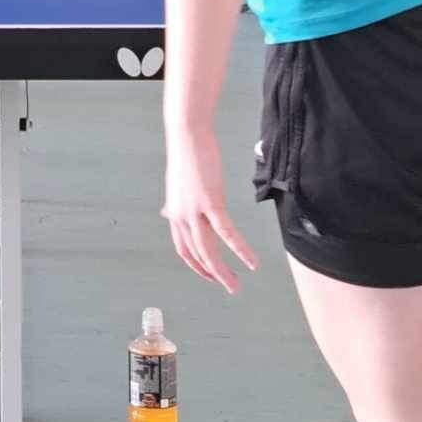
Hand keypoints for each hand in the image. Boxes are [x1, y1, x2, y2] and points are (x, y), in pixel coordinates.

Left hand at [161, 128, 258, 293]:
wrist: (187, 134)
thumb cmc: (187, 155)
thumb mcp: (179, 184)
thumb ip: (177, 202)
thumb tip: (169, 212)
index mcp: (174, 212)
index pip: (183, 248)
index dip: (197, 266)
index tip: (210, 276)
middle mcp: (180, 215)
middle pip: (196, 255)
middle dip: (213, 274)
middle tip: (230, 287)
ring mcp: (193, 210)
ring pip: (208, 251)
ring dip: (223, 271)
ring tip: (236, 285)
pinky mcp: (209, 201)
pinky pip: (226, 233)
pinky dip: (240, 250)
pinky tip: (252, 261)